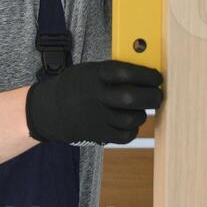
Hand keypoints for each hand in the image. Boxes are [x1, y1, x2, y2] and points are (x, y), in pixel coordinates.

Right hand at [25, 60, 164, 144]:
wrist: (49, 110)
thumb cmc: (76, 86)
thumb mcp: (90, 70)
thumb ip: (114, 72)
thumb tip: (145, 74)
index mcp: (94, 75)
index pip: (125, 73)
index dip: (146, 75)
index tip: (157, 77)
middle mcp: (96, 96)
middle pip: (131, 98)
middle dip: (152, 97)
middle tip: (157, 95)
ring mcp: (96, 117)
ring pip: (132, 118)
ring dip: (142, 114)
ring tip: (139, 109)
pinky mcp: (98, 134)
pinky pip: (125, 135)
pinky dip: (132, 129)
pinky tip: (129, 122)